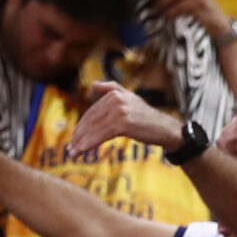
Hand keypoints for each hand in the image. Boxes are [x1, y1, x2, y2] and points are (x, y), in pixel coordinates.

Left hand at [67, 82, 185, 158]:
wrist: (166, 129)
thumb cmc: (147, 118)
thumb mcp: (131, 98)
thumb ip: (112, 88)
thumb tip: (93, 84)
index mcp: (116, 94)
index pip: (92, 112)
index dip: (81, 126)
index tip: (74, 138)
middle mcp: (116, 100)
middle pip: (91, 120)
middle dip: (79, 135)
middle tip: (70, 148)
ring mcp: (120, 111)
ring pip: (94, 129)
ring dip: (81, 142)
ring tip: (73, 152)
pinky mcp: (123, 124)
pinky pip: (101, 135)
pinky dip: (90, 143)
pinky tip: (82, 150)